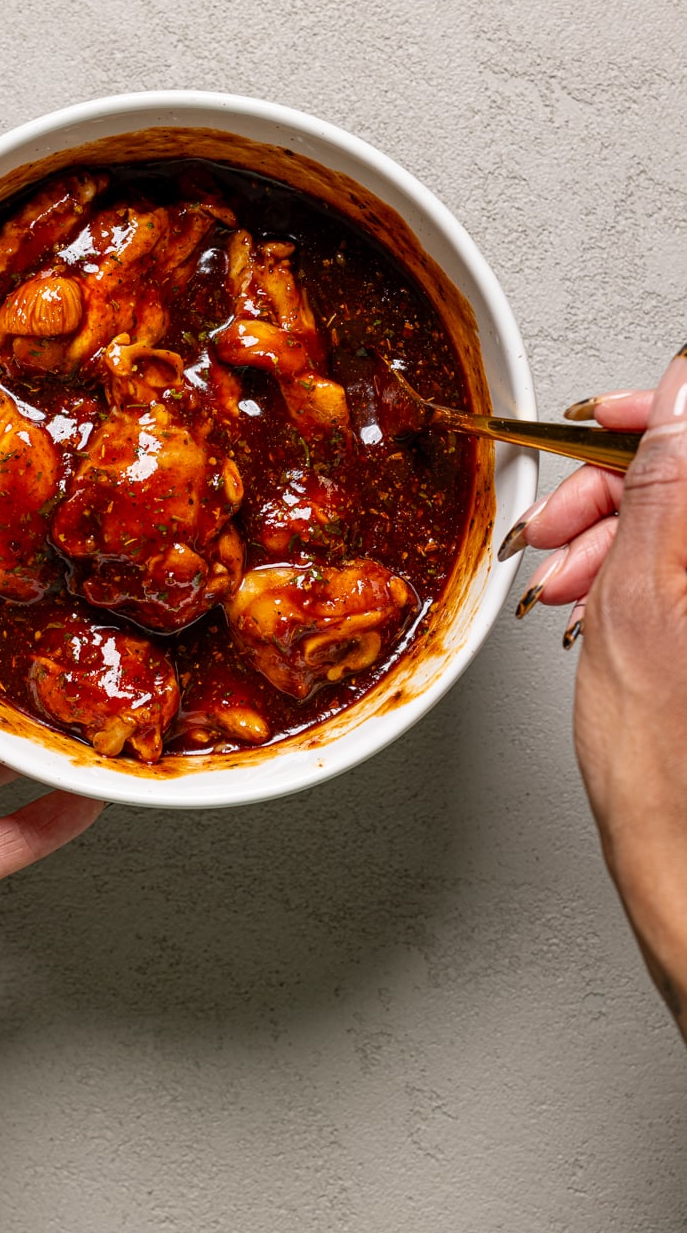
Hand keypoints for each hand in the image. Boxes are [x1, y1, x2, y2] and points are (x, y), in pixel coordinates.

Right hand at [518, 349, 686, 1035]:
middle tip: (559, 526)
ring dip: (610, 531)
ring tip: (563, 576)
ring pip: (675, 518)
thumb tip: (683, 385)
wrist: (680, 846)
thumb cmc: (660, 754)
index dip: (647, 416)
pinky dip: (626, 566)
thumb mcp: (639, 594)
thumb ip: (667, 479)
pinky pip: (674, 561)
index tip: (597, 427)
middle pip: (685, 474)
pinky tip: (590, 593)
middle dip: (614, 486)